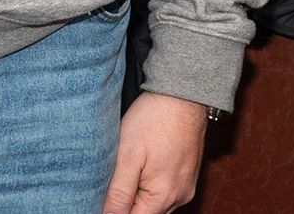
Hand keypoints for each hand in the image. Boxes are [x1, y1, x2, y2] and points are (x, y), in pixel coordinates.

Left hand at [101, 92, 209, 213]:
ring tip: (129, 169)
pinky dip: (151, 186)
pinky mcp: (188, 175)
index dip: (112, 211)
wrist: (184, 93)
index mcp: (164, 196)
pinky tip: (143, 167)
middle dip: (125, 203)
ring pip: (154, 204)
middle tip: (114, 178)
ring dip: (138, 195)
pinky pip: (166, 191)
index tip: (105, 194)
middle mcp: (180, 196)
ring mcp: (186, 186)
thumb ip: (118, 193)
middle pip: (143, 213)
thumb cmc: (155, 119)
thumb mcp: (128, 155)